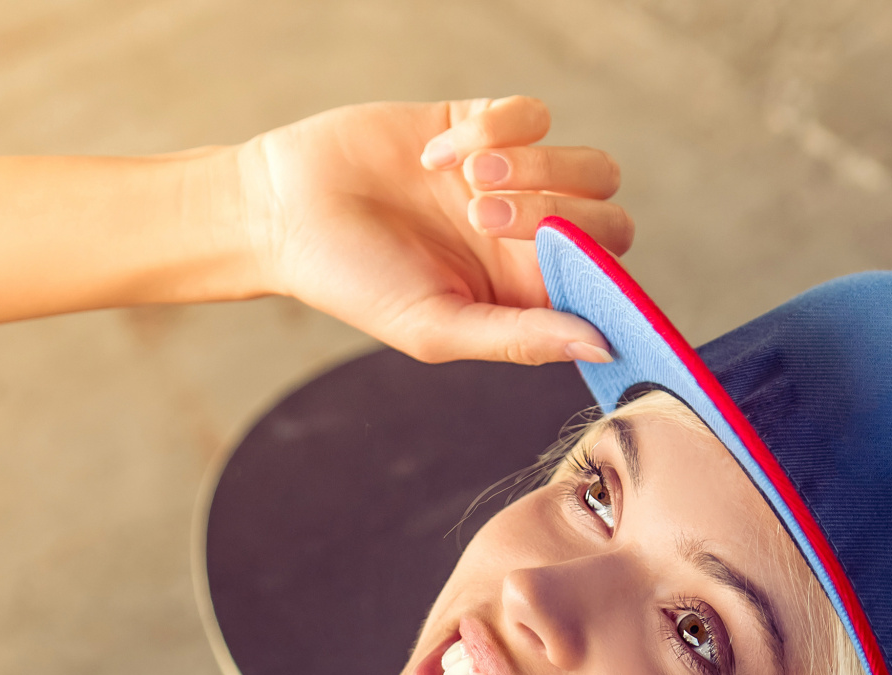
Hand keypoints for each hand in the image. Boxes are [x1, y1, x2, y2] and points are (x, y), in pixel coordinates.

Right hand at [236, 97, 631, 365]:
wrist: (285, 210)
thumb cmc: (353, 282)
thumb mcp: (436, 328)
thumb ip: (520, 338)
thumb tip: (601, 342)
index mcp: (524, 294)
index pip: (604, 284)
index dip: (600, 274)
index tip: (560, 267)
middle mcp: (530, 239)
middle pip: (606, 219)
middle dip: (554, 213)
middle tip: (481, 218)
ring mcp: (514, 179)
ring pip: (586, 164)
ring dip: (535, 167)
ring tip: (466, 182)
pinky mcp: (485, 124)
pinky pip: (532, 115)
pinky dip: (493, 130)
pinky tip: (436, 155)